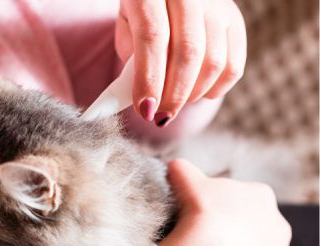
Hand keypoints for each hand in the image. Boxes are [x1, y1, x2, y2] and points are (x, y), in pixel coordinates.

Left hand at [116, 0, 246, 125]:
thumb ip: (132, 59)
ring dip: (193, 94)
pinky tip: (198, 93)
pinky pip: (234, 65)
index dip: (149, 78)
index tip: (145, 110)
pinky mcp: (235, 19)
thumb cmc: (141, 14)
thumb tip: (145, 102)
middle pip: (188, 51)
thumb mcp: (126, 28)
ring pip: (214, 61)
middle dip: (174, 95)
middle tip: (160, 117)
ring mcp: (217, 4)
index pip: (153, 36)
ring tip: (175, 103)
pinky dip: (216, 89)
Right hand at [159, 160, 298, 245]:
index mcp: (259, 198)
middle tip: (221, 241)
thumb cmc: (200, 210)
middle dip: (250, 235)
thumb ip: (182, 169)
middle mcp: (275, 229)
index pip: (247, 197)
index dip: (225, 204)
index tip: (206, 210)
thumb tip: (173, 166)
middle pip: (265, 231)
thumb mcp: (186, 178)